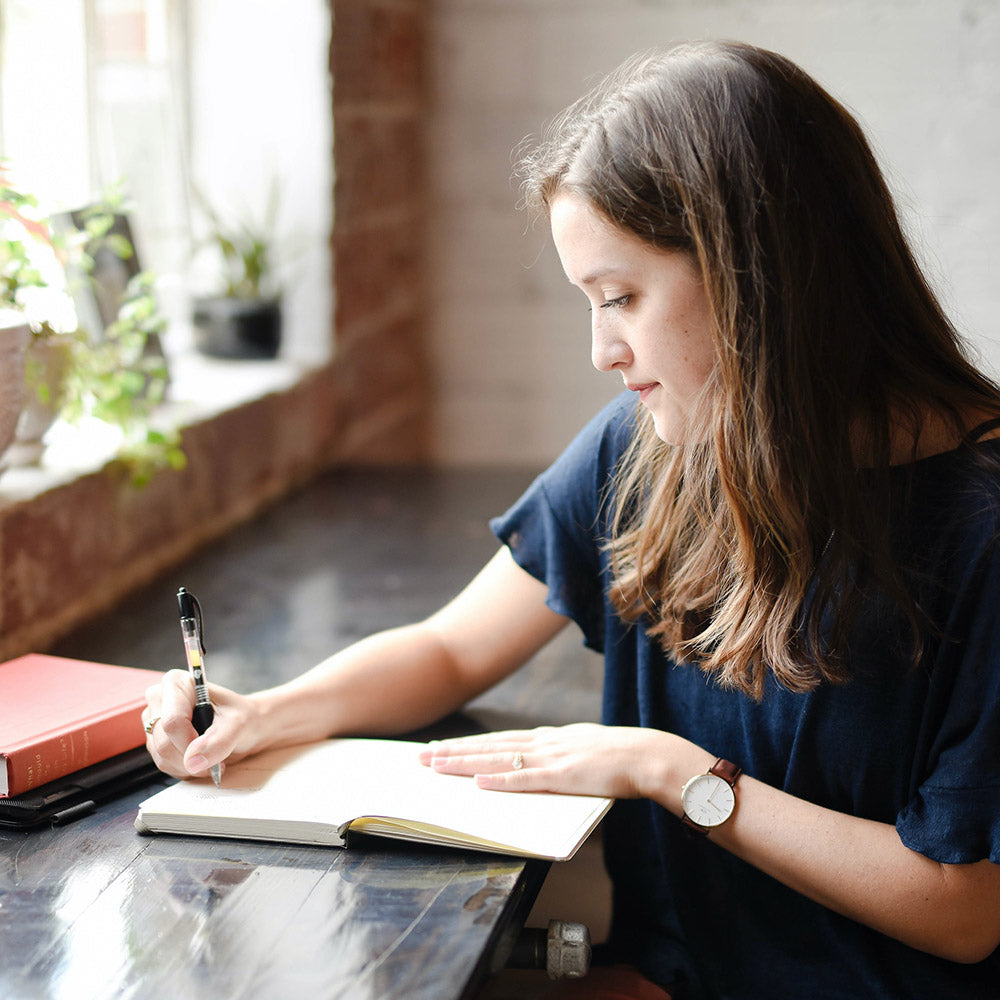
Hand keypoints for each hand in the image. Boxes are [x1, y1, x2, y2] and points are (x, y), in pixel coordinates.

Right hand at [142, 669, 257, 779]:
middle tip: (216, 755)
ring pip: (162, 756)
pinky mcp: (155, 739)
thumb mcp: (239, 724)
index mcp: (177, 683)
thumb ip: (218, 741)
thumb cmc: (241, 717)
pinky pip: (163, 764)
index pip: (172, 722)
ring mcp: (154, 720)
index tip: (211, 746)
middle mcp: (160, 698)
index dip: (190, 742)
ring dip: (189, 765)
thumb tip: (192, 761)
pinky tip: (200, 758)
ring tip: (211, 755)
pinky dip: (184, 768)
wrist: (245, 726)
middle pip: (164, 742)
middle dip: (191, 757)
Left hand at [417, 723, 675, 799]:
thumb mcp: (584, 750)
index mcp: (549, 738)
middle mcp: (544, 743)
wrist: (648, 756)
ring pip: (498, 759)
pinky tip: (478, 782)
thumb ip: (560, 755)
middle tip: (422, 756)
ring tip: (436, 766)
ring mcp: (552, 758)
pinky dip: (499, 780)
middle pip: (490, 746)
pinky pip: (525, 780)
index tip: (442, 747)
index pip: (499, 740)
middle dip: (454, 751)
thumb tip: (542, 765)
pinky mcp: (562, 776)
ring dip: (465, 763)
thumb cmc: (621, 758)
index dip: (469, 744)